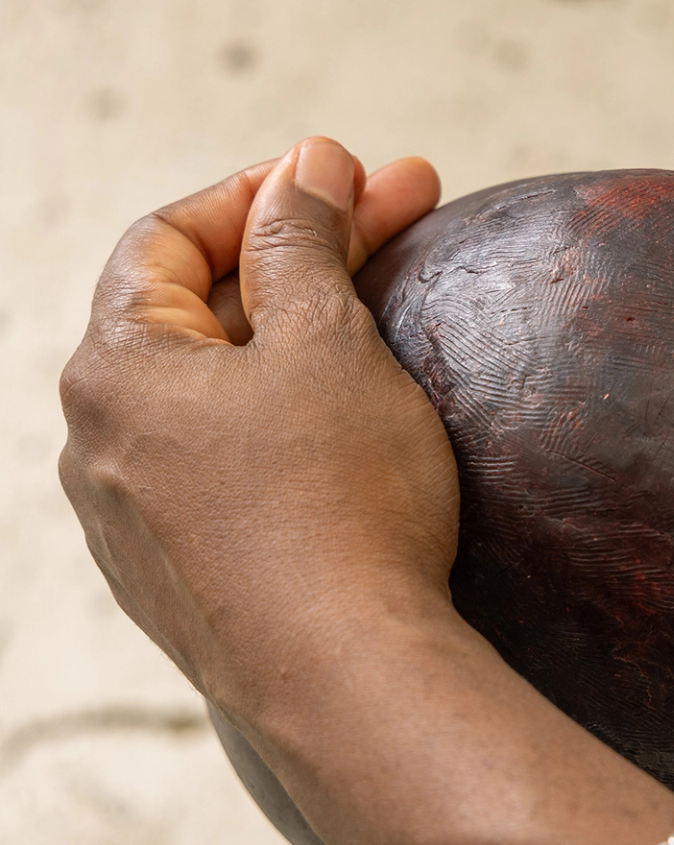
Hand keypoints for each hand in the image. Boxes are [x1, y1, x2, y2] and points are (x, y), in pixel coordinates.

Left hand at [58, 139, 452, 701]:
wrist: (342, 676)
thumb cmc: (336, 499)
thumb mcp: (328, 344)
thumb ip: (304, 244)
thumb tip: (305, 168)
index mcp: (114, 368)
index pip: (168, 239)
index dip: (261, 191)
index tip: (348, 172)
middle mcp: (97, 440)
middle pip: (192, 313)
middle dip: (299, 256)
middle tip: (406, 213)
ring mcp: (129, 519)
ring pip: (206, 396)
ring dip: (289, 341)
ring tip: (381, 317)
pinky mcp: (175, 580)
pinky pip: (217, 470)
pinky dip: (278, 423)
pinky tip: (346, 427)